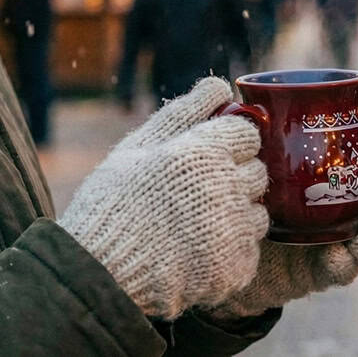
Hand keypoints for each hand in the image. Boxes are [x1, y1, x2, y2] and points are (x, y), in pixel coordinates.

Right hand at [59, 78, 268, 319]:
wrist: (99, 274)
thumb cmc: (112, 203)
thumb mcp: (138, 147)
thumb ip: (184, 112)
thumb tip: (219, 84)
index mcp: (205, 152)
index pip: (248, 133)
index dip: (228, 143)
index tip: (207, 156)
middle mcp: (227, 187)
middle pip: (258, 171)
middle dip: (235, 177)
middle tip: (198, 193)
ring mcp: (234, 230)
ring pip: (258, 212)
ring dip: (237, 215)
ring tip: (196, 225)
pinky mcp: (236, 267)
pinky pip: (249, 251)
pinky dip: (230, 251)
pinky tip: (198, 251)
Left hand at [209, 135, 357, 318]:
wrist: (205, 247)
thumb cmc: (221, 188)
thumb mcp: (223, 154)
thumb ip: (226, 123)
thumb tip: (222, 88)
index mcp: (326, 166)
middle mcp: (336, 200)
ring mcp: (330, 238)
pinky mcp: (317, 270)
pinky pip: (343, 270)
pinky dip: (345, 264)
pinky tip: (335, 258)